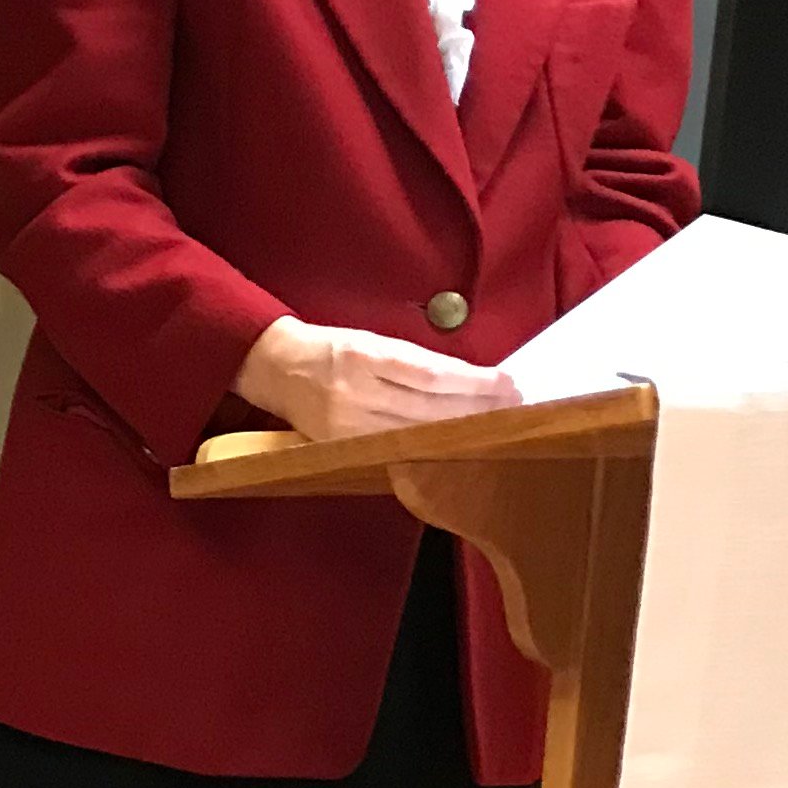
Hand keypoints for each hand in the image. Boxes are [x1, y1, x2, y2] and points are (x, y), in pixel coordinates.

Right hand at [235, 317, 518, 442]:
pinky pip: (396, 448)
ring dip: (461, 428)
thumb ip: (412, 360)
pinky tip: (454, 441)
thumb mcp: (370, 339)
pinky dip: (430, 445)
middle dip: (477, 407)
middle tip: (513, 403)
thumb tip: (468, 379)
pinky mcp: (342, 445)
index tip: (506, 381)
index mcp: (362, 355)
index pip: (430, 374)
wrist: (274, 368)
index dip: (473, 382)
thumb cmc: (329, 347)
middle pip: (429, 408)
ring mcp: (346, 424)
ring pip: (416, 432)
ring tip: (495, 421)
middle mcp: (353, 392)